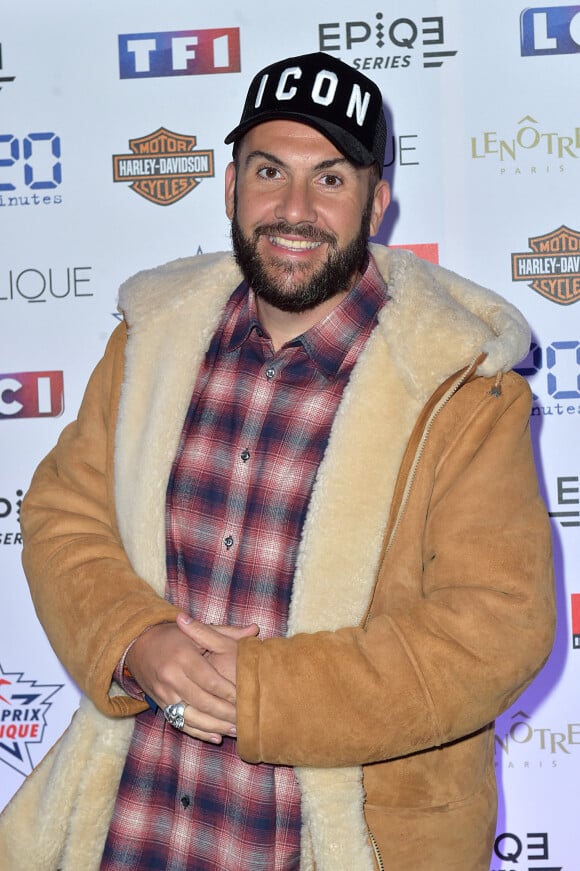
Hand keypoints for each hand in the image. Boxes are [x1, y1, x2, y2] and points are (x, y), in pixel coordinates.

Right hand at [125, 617, 256, 743]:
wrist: (138, 644)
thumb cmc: (172, 635)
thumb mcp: (197, 631)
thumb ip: (227, 632)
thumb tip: (254, 629)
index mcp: (183, 657)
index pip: (210, 681)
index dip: (230, 692)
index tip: (246, 698)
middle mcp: (171, 677)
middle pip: (203, 702)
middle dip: (226, 714)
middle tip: (245, 719)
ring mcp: (163, 694)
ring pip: (192, 717)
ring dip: (214, 727)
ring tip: (235, 731)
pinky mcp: (160, 704)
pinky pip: (180, 723)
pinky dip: (198, 732)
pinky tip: (215, 736)